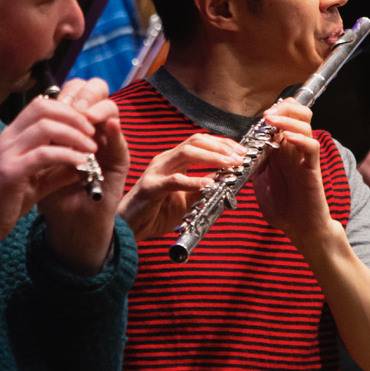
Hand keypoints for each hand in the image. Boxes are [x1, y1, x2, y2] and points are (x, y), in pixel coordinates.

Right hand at [0, 78, 125, 273]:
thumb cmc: (4, 203)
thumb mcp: (35, 182)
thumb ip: (56, 170)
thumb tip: (83, 162)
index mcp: (11, 137)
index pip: (39, 106)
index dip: (66, 110)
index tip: (86, 125)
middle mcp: (6, 139)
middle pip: (43, 109)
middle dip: (73, 116)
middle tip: (92, 131)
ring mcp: (6, 153)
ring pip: (45, 127)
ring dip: (74, 135)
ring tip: (91, 148)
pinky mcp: (10, 172)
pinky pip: (43, 154)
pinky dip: (67, 155)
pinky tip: (81, 164)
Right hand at [119, 134, 245, 240]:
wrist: (128, 229)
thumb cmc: (155, 213)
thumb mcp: (186, 200)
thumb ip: (202, 188)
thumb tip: (224, 179)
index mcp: (173, 161)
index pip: (200, 142)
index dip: (223, 143)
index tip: (242, 151)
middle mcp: (165, 161)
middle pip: (196, 141)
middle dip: (221, 146)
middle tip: (240, 156)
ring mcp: (156, 171)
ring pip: (186, 153)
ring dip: (212, 157)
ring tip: (230, 164)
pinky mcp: (151, 187)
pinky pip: (175, 180)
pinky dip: (193, 181)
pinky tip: (208, 184)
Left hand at [252, 99, 339, 249]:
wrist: (300, 229)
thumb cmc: (282, 206)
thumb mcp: (259, 178)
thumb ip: (253, 162)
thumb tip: (235, 151)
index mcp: (283, 149)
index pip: (287, 116)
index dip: (276, 109)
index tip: (260, 114)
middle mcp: (296, 149)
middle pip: (300, 114)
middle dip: (284, 107)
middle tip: (268, 113)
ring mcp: (305, 158)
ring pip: (306, 125)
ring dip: (288, 119)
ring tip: (272, 119)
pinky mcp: (312, 170)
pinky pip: (312, 148)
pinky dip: (300, 139)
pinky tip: (287, 138)